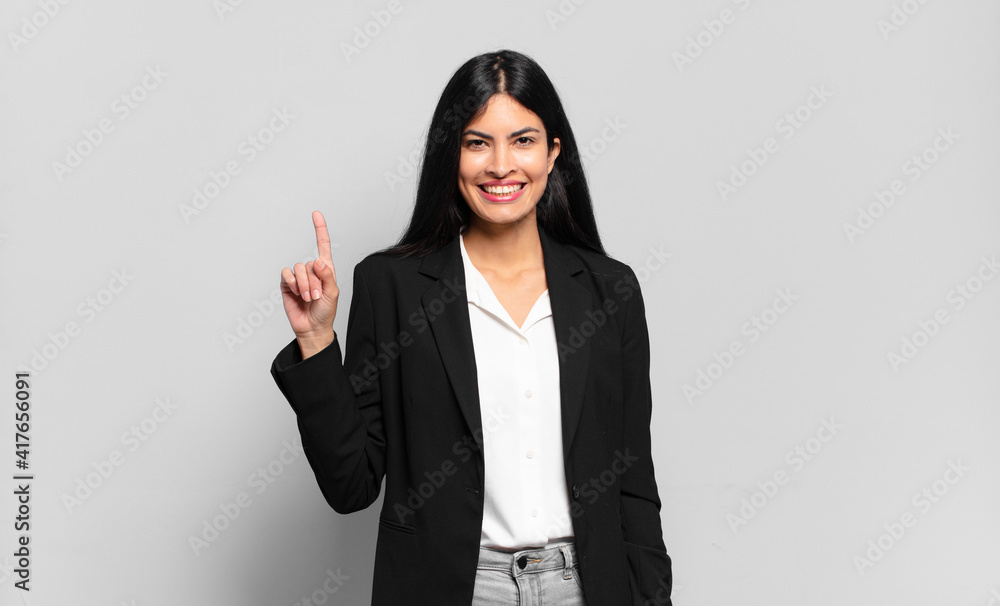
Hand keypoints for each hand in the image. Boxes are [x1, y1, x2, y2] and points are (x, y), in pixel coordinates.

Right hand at [280, 211, 338, 354]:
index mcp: (326, 270)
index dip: (320, 229)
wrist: (312, 327)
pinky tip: (295, 293)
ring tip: (308, 298)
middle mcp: (311, 270)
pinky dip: (292, 284)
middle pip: (309, 263)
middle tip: (316, 297)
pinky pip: (286, 274)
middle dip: (313, 282)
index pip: (322, 245)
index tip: (316, 214)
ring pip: (298, 269)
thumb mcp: (332, 293)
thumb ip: (327, 276)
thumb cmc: (325, 311)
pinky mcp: (287, 284)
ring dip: (303, 285)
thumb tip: (318, 260)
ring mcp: (298, 277)